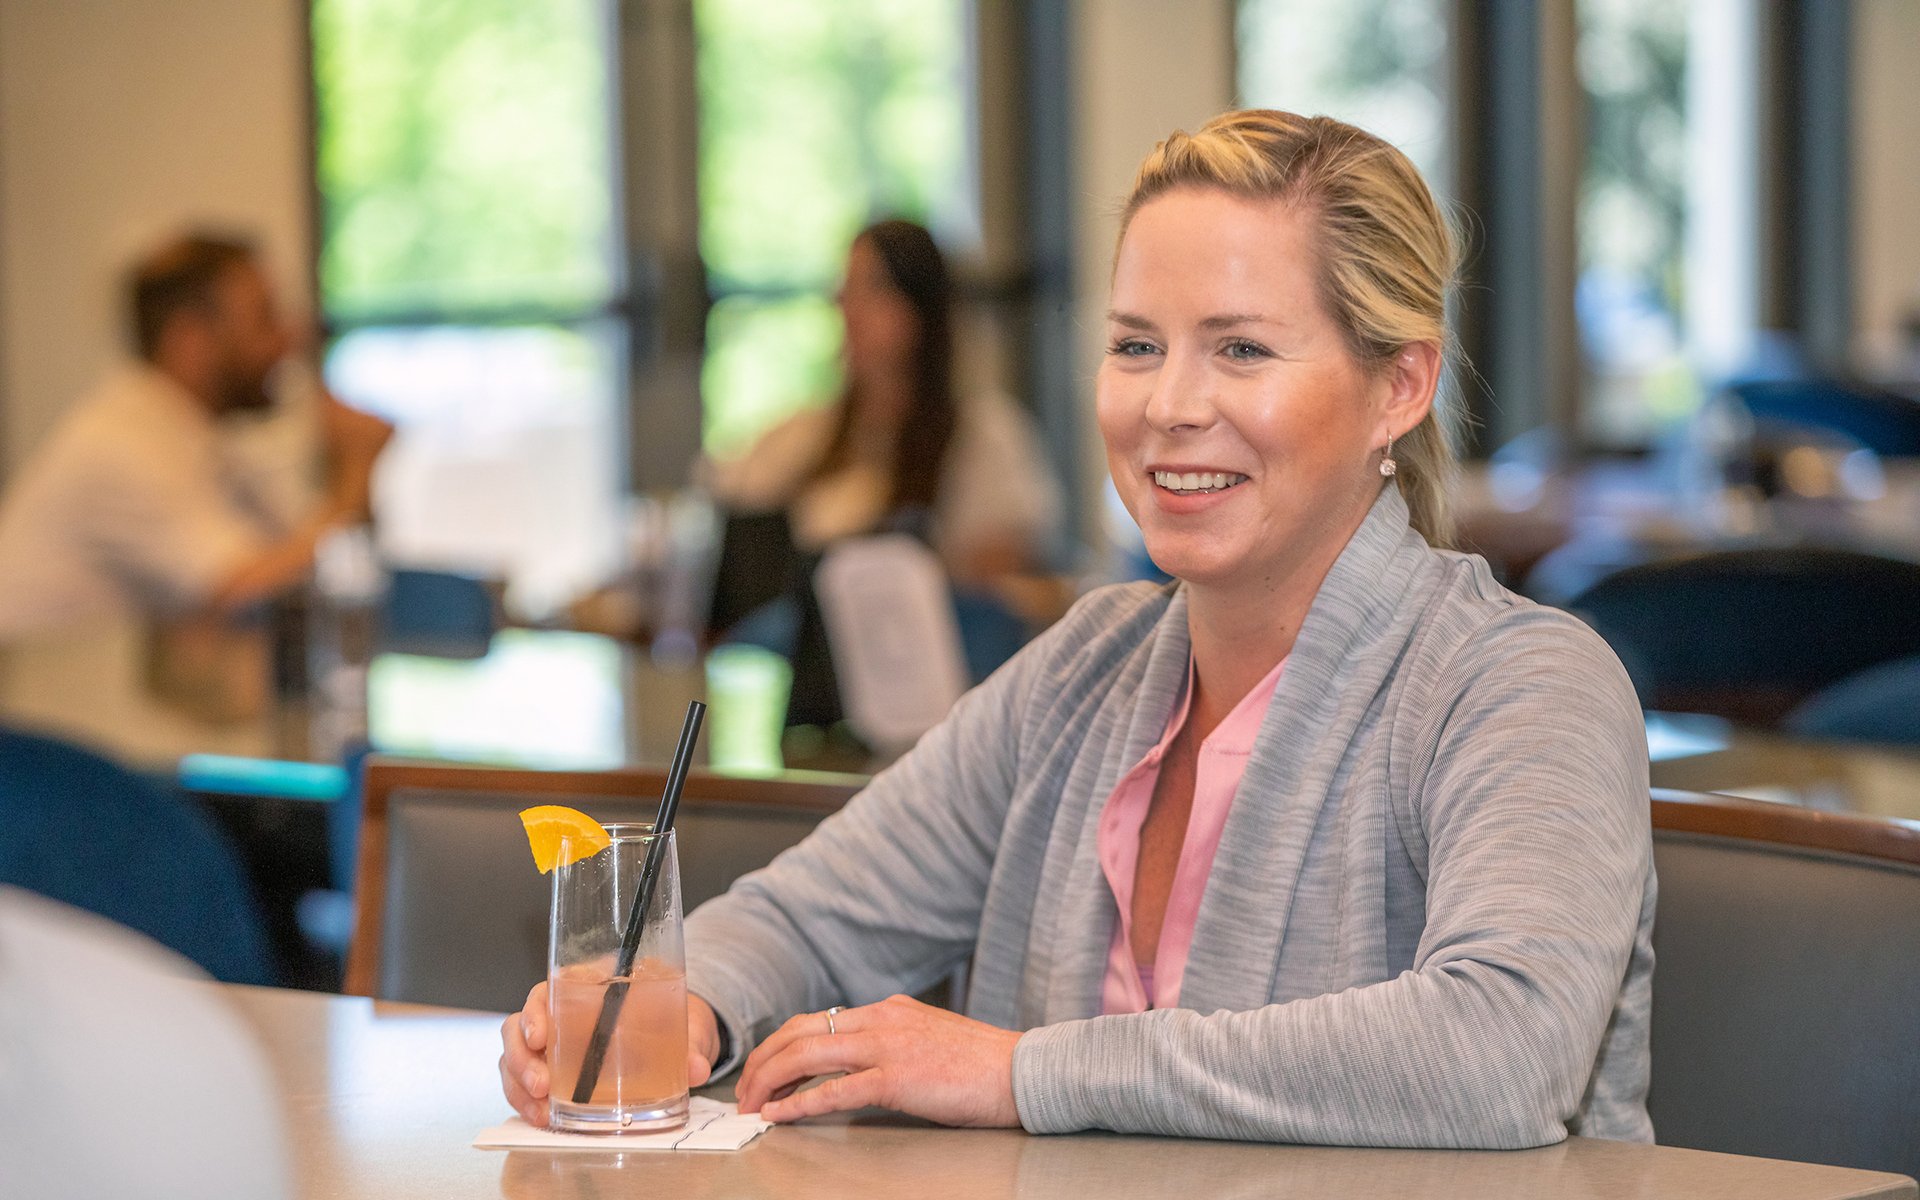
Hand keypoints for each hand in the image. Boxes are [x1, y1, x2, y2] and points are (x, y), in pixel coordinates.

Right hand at [497, 982, 722, 1125]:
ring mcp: (553, 1043)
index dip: (535, 1013)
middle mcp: (561, 1012)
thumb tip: (697, 1069)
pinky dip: (526, 1102)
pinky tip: (541, 1118)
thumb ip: (691, 1044)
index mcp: (587, 987)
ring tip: (541, 1111)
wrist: (679, 1032)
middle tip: (541, 1086)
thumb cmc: (674, 1016)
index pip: (546, 991)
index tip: (540, 1038)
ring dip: (519, 1085)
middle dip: (521, 1058)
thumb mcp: (686, 1024)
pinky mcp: (554, 1070)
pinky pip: (524, 1082)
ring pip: (515, 1056)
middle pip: (519, 1026)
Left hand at [735, 995, 1021, 1127]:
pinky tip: (781, 1115)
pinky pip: (836, 1091)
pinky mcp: (898, 1078)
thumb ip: (891, 1041)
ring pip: (808, 1055)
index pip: (816, 1020)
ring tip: (753, 1104)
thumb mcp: (928, 1038)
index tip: (764, 1071)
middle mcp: (882, 1020)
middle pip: (800, 1032)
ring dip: (771, 1081)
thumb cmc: (982, 1064)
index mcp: (888, 1010)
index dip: (780, 1046)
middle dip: (763, 1061)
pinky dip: (801, 1103)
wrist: (1021, 1071)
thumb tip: (856, 1061)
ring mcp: (888, 1046)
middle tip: (745, 1091)